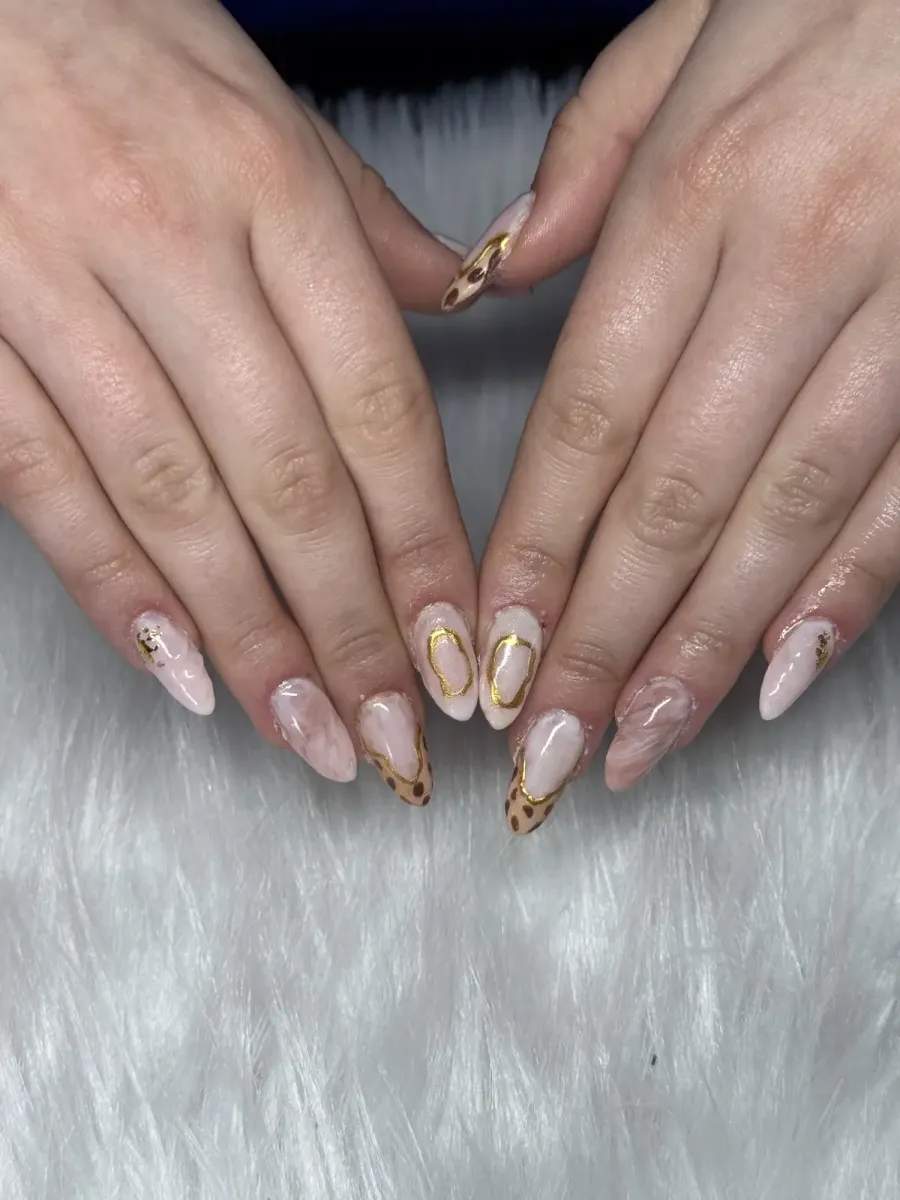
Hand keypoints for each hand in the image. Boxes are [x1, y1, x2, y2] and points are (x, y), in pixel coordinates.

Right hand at [0, 0, 477, 799]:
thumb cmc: (119, 36)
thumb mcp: (270, 107)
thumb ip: (368, 228)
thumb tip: (461, 305)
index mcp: (273, 192)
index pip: (377, 409)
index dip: (425, 548)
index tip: (461, 649)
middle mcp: (173, 246)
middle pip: (288, 478)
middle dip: (350, 628)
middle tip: (395, 735)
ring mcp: (57, 292)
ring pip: (174, 501)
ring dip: (249, 637)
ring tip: (307, 734)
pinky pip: (46, 483)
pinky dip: (114, 586)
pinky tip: (177, 669)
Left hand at [474, 0, 899, 830]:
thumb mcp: (696, 27)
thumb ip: (593, 156)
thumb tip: (505, 269)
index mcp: (705, 187)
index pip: (590, 414)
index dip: (534, 549)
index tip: (491, 649)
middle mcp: (800, 262)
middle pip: (673, 493)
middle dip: (598, 639)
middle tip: (542, 746)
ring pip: (782, 518)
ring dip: (701, 650)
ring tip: (636, 742)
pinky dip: (843, 595)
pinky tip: (780, 676)